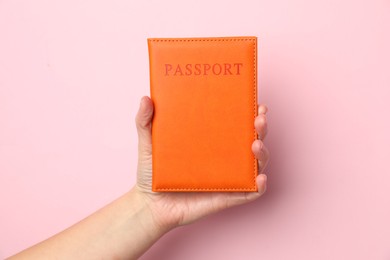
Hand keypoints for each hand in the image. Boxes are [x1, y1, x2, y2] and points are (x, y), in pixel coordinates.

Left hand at [134, 96, 268, 230]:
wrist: (150, 204)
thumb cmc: (152, 173)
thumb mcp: (147, 143)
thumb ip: (145, 122)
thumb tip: (146, 99)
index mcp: (211, 140)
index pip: (235, 123)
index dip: (249, 112)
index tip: (254, 102)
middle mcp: (224, 157)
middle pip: (251, 139)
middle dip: (260, 127)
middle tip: (259, 118)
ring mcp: (228, 177)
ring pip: (255, 164)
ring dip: (262, 153)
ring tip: (255, 145)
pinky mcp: (227, 197)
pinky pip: (249, 192)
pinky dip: (259, 186)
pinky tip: (259, 178)